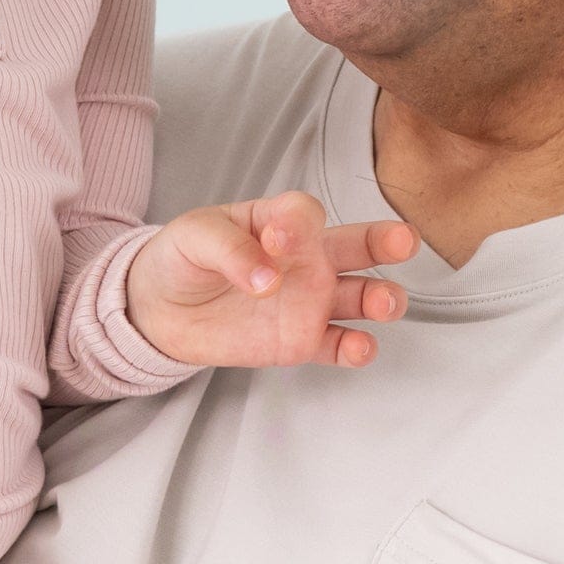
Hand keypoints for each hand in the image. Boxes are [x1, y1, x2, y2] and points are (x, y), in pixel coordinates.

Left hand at [125, 193, 417, 369]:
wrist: (161, 309)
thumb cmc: (183, 258)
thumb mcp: (195, 236)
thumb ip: (231, 249)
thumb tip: (266, 279)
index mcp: (281, 222)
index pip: (305, 215)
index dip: (297, 225)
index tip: (276, 239)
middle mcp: (306, 259)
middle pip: (356, 246)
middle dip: (385, 241)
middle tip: (402, 241)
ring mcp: (309, 301)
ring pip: (360, 296)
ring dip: (380, 297)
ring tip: (383, 302)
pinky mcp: (302, 341)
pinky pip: (337, 345)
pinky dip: (355, 349)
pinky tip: (361, 347)